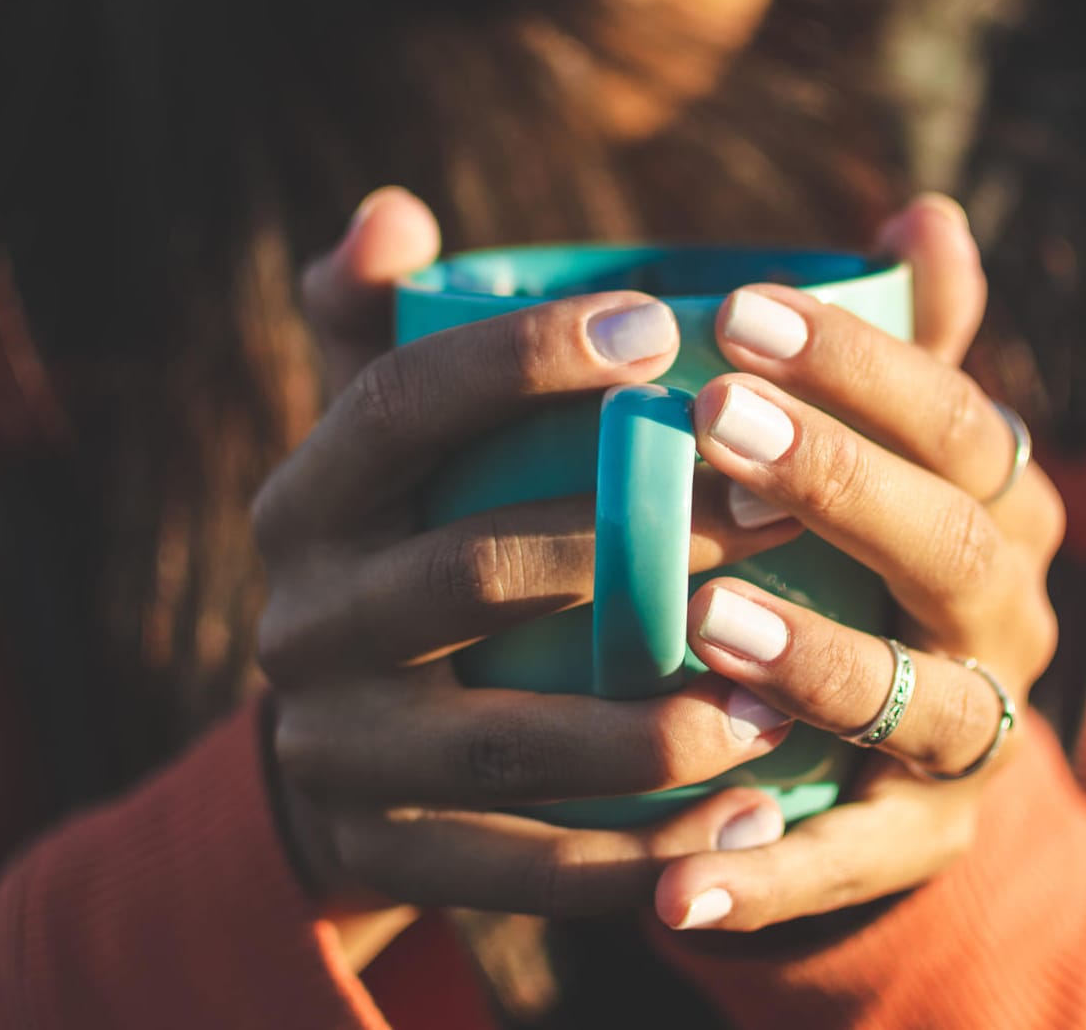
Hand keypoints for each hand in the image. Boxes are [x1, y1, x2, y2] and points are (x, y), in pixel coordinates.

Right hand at [255, 200, 810, 952]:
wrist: (348, 757)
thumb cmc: (412, 552)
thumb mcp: (391, 448)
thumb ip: (395, 327)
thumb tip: (393, 214)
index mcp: (306, 500)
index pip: (395, 405)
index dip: (518, 360)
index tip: (661, 327)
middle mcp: (299, 622)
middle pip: (465, 571)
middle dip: (636, 543)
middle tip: (786, 510)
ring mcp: (336, 751)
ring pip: (506, 740)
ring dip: (653, 724)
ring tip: (786, 703)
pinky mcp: (385, 856)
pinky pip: (524, 871)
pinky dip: (641, 860)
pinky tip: (752, 827)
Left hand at [653, 195, 1064, 931]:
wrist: (885, 733)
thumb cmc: (856, 551)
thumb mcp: (880, 448)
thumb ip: (897, 342)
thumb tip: (924, 211)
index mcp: (997, 503)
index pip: (957, 416)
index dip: (861, 361)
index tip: (733, 308)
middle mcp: (1003, 613)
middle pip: (954, 544)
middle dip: (840, 480)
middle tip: (713, 421)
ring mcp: (972, 733)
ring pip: (921, 700)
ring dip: (820, 660)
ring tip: (705, 621)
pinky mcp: (920, 836)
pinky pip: (855, 860)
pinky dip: (773, 869)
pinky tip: (676, 873)